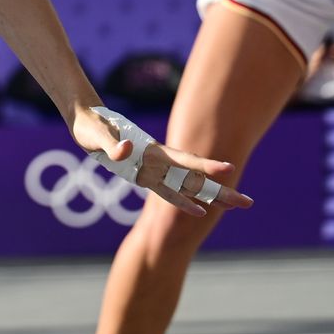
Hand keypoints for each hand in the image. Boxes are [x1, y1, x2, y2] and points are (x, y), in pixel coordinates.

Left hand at [73, 107, 252, 216]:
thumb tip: (126, 150)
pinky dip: (185, 201)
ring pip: (187, 187)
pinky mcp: (144, 175)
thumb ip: (111, 144)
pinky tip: (201, 210)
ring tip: (235, 207)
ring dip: (210, 197)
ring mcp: (153, 168)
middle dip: (221, 191)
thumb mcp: (96, 135)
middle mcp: (158, 161)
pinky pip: (169, 191)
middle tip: (248, 203)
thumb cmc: (90, 126)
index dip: (206, 166)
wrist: (85, 122)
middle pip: (195, 179)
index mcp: (152, 151)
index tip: (229, 170)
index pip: (184, 161)